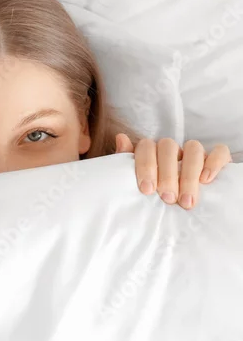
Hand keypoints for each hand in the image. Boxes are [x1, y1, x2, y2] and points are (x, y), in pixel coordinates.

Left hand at [116, 134, 231, 208]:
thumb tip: (121, 137)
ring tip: (185, 201)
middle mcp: (172, 149)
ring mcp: (194, 152)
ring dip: (188, 174)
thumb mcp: (137, 182)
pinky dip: (213, 163)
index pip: (146, 146)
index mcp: (151, 152)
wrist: (180, 203)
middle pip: (168, 147)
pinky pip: (219, 151)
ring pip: (193, 148)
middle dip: (167, 174)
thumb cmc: (153, 193)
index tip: (146, 190)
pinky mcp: (216, 158)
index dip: (145, 166)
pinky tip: (206, 180)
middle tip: (167, 198)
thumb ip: (126, 162)